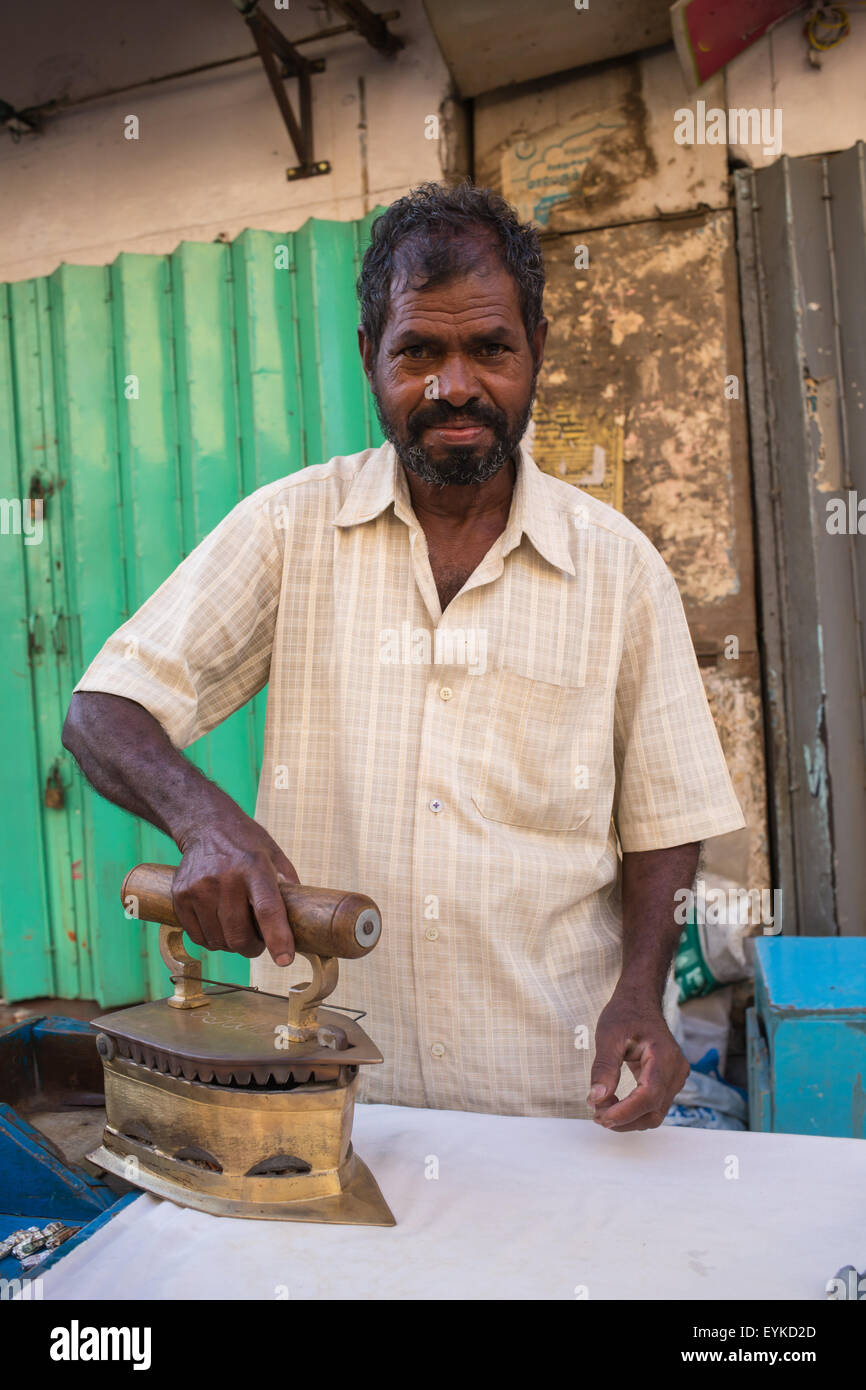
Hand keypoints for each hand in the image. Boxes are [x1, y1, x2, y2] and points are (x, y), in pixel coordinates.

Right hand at [172, 813, 299, 965]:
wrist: (206, 826)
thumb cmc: (248, 845)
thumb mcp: (275, 856)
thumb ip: (289, 886)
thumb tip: (304, 920)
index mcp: (256, 868)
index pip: (267, 909)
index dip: (277, 938)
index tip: (284, 960)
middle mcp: (226, 878)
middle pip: (238, 934)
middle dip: (252, 948)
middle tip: (257, 944)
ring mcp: (199, 887)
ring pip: (217, 940)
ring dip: (230, 945)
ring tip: (236, 929)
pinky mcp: (181, 895)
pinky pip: (197, 936)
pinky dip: (211, 939)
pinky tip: (217, 925)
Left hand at [586, 988, 688, 1130]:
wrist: (640, 1002)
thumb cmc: (626, 1014)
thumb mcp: (608, 1035)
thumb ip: (604, 1067)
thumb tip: (596, 1099)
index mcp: (664, 1056)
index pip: (649, 1095)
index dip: (626, 1112)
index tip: (601, 1117)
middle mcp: (676, 1070)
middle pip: (653, 1110)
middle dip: (624, 1119)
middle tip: (596, 1115)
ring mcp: (676, 1078)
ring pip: (655, 1113)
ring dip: (628, 1119)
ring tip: (602, 1110)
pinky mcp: (669, 1082)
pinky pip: (654, 1105)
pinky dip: (634, 1111)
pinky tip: (614, 1104)